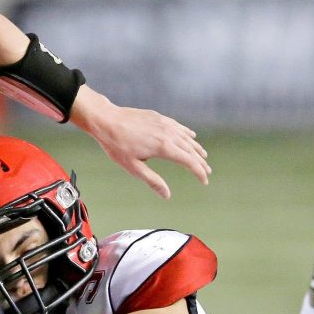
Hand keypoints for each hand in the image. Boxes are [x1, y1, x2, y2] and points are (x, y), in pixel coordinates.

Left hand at [72, 86, 210, 198]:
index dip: (199, 172)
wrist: (107, 120)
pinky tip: (191, 136)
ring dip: (196, 148)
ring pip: (186, 137)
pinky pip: (178, 127)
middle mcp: (168, 133)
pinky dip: (187, 134)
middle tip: (207, 172)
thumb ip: (152, 181)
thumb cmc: (117, 145)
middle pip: (191, 150)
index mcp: (163, 147)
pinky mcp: (159, 118)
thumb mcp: (133, 167)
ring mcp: (164, 124)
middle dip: (200, 162)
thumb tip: (167, 195)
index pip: (189, 161)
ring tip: (203, 157)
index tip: (204, 181)